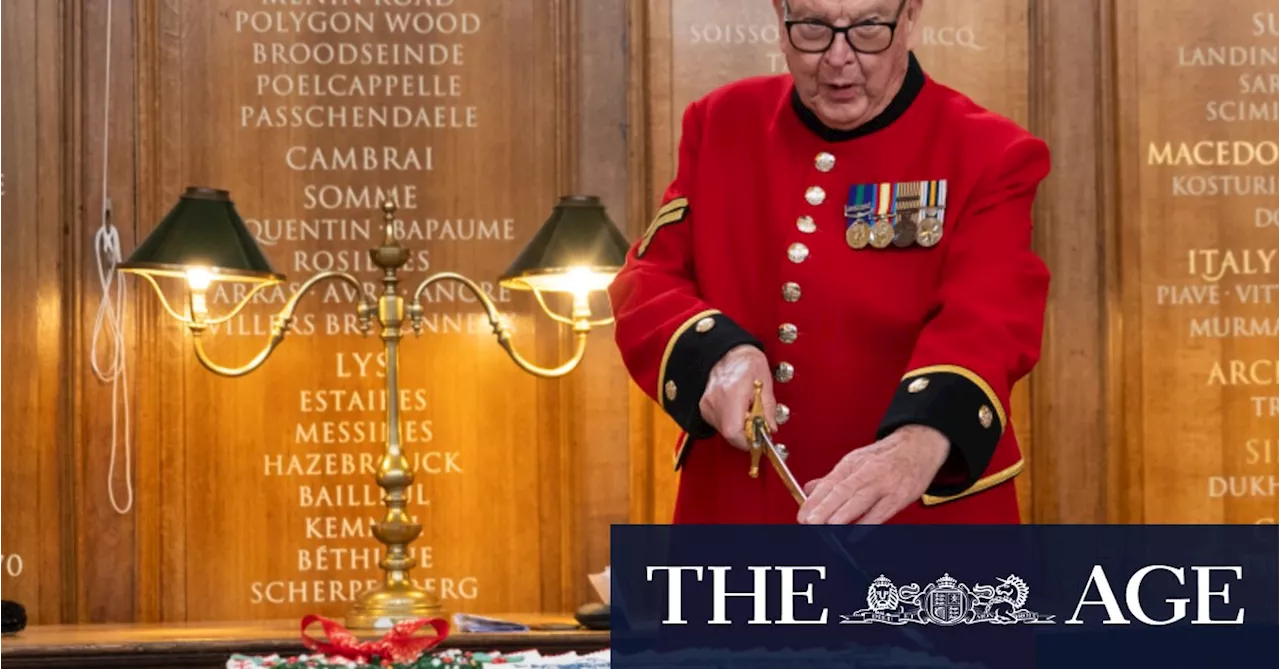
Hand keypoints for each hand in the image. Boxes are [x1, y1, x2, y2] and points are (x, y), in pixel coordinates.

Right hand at [699, 345, 775, 450]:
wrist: (728, 351)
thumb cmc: (746, 361)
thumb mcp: (765, 382)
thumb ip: (768, 409)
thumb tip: (770, 429)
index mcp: (732, 392)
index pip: (734, 431)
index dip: (748, 441)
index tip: (759, 440)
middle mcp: (715, 400)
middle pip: (730, 433)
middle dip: (747, 434)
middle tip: (758, 425)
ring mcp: (707, 404)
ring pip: (724, 431)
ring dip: (739, 428)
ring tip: (748, 411)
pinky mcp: (704, 407)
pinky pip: (719, 423)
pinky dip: (731, 422)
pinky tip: (738, 409)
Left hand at [797, 425, 950, 524]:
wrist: (919, 446)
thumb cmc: (887, 456)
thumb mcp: (856, 461)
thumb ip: (833, 479)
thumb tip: (809, 490)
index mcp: (853, 463)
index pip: (830, 483)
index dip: (814, 500)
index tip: (802, 514)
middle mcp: (867, 472)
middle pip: (842, 490)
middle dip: (824, 508)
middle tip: (810, 522)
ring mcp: (885, 484)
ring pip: (860, 499)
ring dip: (842, 516)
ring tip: (826, 528)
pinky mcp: (900, 496)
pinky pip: (882, 512)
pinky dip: (868, 524)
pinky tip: (855, 535)